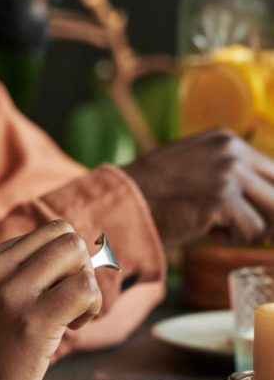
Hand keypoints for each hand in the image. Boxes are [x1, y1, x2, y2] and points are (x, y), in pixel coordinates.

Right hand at [0, 220, 100, 379]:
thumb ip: (4, 281)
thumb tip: (61, 266)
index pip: (38, 237)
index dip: (57, 265)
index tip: (51, 297)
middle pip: (61, 235)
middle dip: (77, 267)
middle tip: (68, 304)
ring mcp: (9, 295)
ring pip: (74, 253)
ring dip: (86, 284)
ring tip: (71, 317)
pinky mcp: (31, 322)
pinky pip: (84, 288)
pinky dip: (91, 305)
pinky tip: (74, 328)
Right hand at [124, 128, 273, 243]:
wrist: (121, 201)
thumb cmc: (152, 193)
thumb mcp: (193, 168)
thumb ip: (226, 174)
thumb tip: (265, 204)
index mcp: (225, 140)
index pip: (272, 171)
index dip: (269, 200)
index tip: (262, 219)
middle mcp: (231, 150)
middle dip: (269, 217)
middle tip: (249, 232)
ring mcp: (228, 173)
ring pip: (271, 213)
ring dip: (247, 228)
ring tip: (213, 226)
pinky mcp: (223, 198)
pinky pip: (252, 232)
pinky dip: (229, 239)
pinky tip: (202, 230)